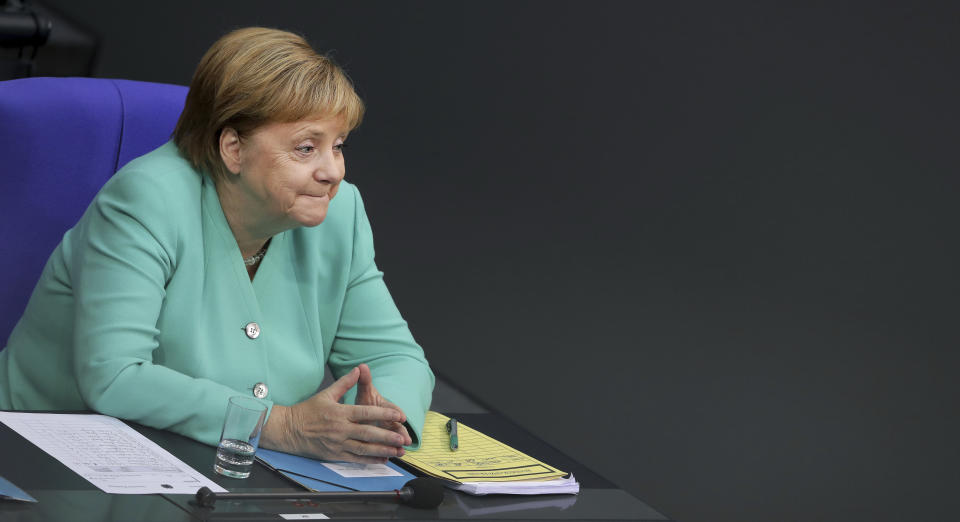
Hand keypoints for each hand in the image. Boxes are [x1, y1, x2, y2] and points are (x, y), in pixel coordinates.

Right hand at [260, 366, 407, 463]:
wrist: (289, 430)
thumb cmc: (308, 410)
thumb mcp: (326, 393)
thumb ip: (345, 383)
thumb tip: (358, 369)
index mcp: (340, 412)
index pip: (366, 412)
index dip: (384, 414)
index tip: (399, 415)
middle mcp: (340, 429)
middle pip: (368, 433)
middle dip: (387, 436)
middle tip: (402, 438)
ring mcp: (337, 444)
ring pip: (364, 449)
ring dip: (383, 451)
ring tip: (398, 452)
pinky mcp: (335, 455)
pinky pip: (356, 459)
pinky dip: (370, 460)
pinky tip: (383, 459)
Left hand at [355, 363, 412, 446]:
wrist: (367, 412)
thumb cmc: (367, 401)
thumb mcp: (365, 392)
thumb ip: (364, 380)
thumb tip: (362, 366)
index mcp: (385, 406)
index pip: (393, 409)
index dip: (397, 412)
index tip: (402, 416)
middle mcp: (389, 419)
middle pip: (397, 425)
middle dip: (401, 432)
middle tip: (406, 439)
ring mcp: (387, 430)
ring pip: (394, 437)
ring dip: (397, 444)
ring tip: (401, 452)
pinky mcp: (383, 439)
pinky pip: (386, 446)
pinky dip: (387, 452)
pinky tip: (388, 459)